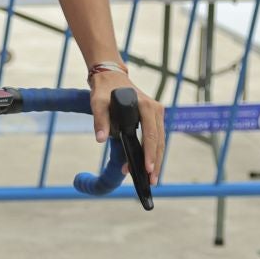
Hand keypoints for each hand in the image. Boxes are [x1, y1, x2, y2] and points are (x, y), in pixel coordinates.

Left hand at [89, 69, 163, 183]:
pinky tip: (149, 165)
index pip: (151, 134)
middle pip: (160, 141)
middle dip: (155, 162)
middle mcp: (156, 110)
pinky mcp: (154, 118)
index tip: (146, 168)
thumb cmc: (105, 90)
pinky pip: (156, 138)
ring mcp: (157, 114)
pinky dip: (153, 152)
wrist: (111, 77)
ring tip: (152, 178)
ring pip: (161, 141)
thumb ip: (100, 120)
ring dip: (156, 160)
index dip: (149, 153)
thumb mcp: (98, 102)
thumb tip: (101, 140)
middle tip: (152, 181)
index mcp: (146, 106)